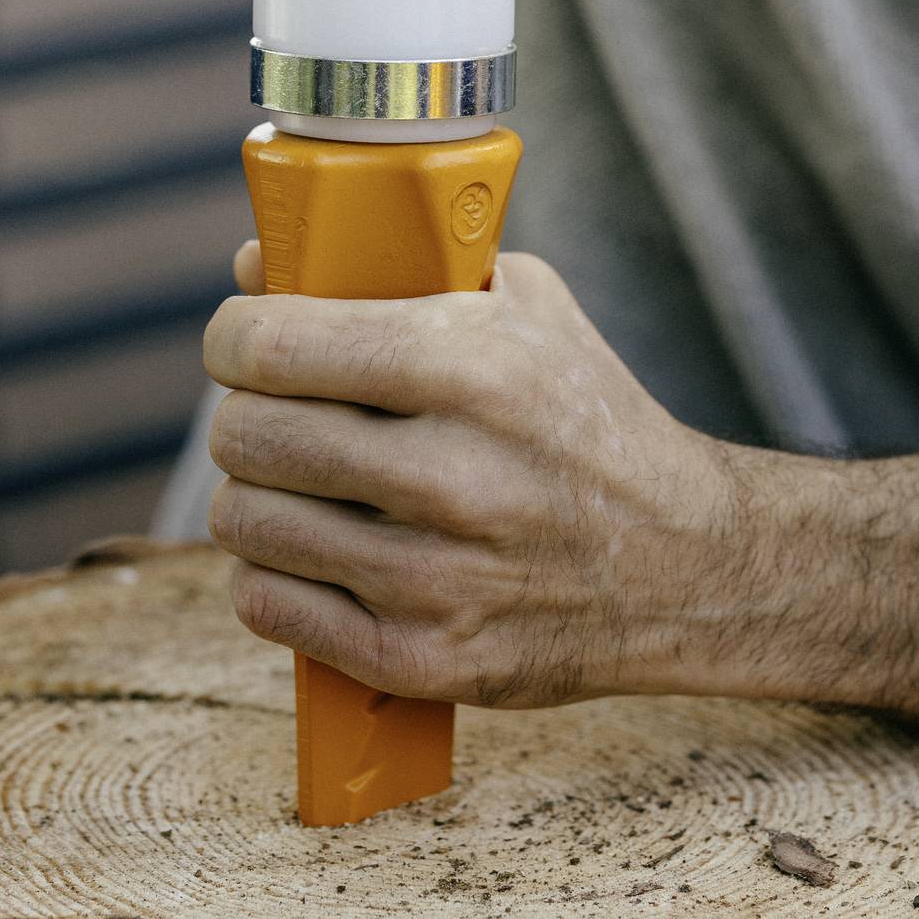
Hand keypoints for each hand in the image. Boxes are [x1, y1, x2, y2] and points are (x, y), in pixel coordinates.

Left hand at [201, 248, 760, 706]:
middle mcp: (453, 474)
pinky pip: (271, 607)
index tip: (240, 340)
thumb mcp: (522, 306)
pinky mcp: (425, 658)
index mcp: (472, 368)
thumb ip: (395, 268)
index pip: (273, 346)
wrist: (686, 565)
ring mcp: (437, 577)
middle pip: (247, 436)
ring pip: (247, 522)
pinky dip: (272, 577)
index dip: (233, 336)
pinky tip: (314, 554)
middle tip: (272, 415)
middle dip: (244, 417)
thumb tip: (255, 261)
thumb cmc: (585, 418)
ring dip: (256, 497)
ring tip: (299, 486)